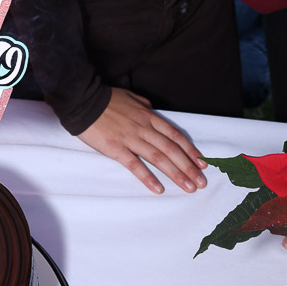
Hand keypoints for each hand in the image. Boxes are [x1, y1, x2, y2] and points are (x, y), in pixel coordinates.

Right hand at [78, 87, 207, 194]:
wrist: (83, 100)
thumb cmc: (106, 99)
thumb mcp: (131, 97)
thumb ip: (144, 106)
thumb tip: (152, 111)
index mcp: (148, 116)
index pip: (175, 135)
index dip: (190, 150)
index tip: (202, 162)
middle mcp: (143, 128)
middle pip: (171, 149)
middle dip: (189, 167)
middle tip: (201, 182)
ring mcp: (130, 139)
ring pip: (158, 158)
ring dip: (176, 174)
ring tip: (189, 187)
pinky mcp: (116, 148)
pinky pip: (135, 165)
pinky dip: (148, 178)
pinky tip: (158, 188)